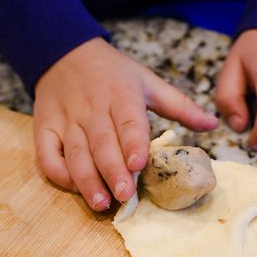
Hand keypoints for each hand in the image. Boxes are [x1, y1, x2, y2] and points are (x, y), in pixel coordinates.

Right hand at [33, 37, 217, 210]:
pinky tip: (75, 188)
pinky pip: (47, 154)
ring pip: (74, 153)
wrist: (64, 53)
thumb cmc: (113, 72)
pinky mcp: (44, 128)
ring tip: (101, 203)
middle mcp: (91, 108)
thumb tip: (213, 124)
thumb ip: (179, 105)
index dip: (132, 142)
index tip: (139, 163)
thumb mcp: (147, 81)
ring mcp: (65, 119)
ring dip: (86, 180)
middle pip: (101, 143)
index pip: (127, 120)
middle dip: (112, 171)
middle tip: (125, 197)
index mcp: (120, 94)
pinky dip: (59, 173)